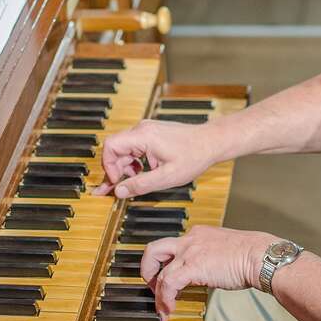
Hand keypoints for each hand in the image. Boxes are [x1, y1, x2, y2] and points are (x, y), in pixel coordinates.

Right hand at [95, 119, 216, 198]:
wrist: (211, 142)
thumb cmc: (194, 156)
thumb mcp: (167, 177)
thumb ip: (141, 185)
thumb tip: (119, 191)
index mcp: (144, 136)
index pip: (110, 146)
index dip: (108, 166)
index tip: (116, 182)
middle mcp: (143, 129)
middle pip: (116, 148)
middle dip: (116, 169)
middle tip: (118, 188)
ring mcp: (147, 130)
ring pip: (124, 149)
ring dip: (126, 167)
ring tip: (135, 181)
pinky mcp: (152, 133)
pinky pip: (134, 147)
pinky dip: (134, 161)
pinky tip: (143, 172)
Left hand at [141, 225, 274, 320]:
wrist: (258, 255)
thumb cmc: (249, 255)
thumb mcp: (223, 250)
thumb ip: (209, 257)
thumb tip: (206, 273)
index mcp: (198, 234)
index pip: (171, 246)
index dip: (164, 265)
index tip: (166, 279)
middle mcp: (190, 239)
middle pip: (154, 249)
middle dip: (148, 270)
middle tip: (152, 287)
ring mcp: (190, 252)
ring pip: (159, 270)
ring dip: (157, 294)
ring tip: (162, 308)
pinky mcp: (192, 266)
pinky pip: (168, 284)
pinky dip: (165, 299)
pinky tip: (170, 309)